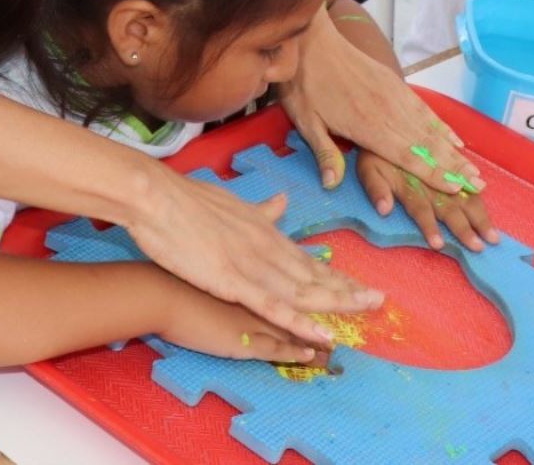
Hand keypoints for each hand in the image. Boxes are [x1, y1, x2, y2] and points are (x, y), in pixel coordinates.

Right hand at [127, 168, 380, 346]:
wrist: (155, 199)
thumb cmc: (184, 202)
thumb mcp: (230, 205)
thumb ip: (259, 211)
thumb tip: (281, 202)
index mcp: (264, 233)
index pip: (306, 258)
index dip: (333, 274)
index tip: (357, 284)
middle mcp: (267, 248)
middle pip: (314, 274)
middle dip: (347, 288)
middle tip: (378, 301)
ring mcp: (254, 265)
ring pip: (304, 290)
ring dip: (336, 303)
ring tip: (366, 313)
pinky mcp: (236, 282)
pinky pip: (276, 308)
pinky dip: (302, 322)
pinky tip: (323, 333)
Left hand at [281, 10, 480, 197]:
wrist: (312, 40)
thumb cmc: (305, 84)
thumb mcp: (305, 121)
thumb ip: (324, 153)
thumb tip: (331, 184)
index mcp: (367, 126)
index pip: (407, 157)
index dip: (433, 174)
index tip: (456, 188)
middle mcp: (388, 112)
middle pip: (427, 145)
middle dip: (454, 167)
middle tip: (479, 185)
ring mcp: (395, 95)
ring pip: (431, 128)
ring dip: (454, 150)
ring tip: (474, 167)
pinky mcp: (395, 83)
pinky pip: (425, 109)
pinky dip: (442, 125)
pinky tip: (454, 138)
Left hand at [356, 152, 497, 252]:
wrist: (380, 113)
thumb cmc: (372, 149)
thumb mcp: (366, 168)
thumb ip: (375, 189)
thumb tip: (384, 210)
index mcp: (408, 182)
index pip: (421, 210)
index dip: (429, 227)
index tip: (440, 246)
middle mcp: (428, 175)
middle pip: (449, 205)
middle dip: (466, 227)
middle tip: (483, 246)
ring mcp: (439, 162)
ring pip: (463, 189)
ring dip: (477, 210)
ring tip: (492, 231)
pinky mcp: (443, 148)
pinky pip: (461, 161)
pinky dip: (471, 176)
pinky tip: (482, 187)